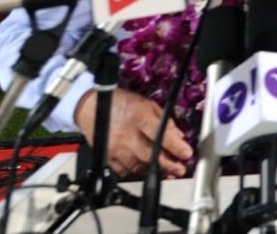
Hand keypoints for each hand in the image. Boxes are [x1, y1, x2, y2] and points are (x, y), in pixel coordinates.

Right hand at [74, 88, 192, 178]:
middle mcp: (126, 134)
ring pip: (137, 166)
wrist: (89, 107)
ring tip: (167, 174)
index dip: (175, 146)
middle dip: (167, 165)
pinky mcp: (106, 157)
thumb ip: (164, 119)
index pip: (159, 134)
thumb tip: (178, 135)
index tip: (187, 153)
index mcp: (139, 117)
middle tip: (180, 170)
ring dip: (154, 172)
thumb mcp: (146, 104)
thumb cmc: (121, 102)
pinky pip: (122, 171)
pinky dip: (136, 174)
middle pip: (149, 154)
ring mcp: (115, 148)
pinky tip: (146, 173)